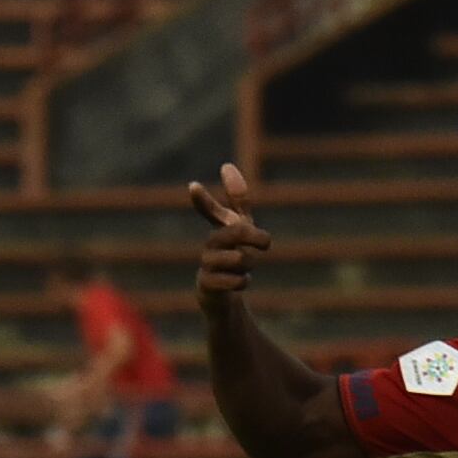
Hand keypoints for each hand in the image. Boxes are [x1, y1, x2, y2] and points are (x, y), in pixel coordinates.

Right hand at [186, 163, 271, 304]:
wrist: (221, 293)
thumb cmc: (232, 253)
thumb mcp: (241, 227)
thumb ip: (238, 199)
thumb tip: (225, 165)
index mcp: (220, 228)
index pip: (211, 211)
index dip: (203, 199)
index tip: (194, 185)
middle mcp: (209, 244)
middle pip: (237, 232)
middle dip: (255, 236)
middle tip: (264, 244)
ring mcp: (206, 264)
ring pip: (240, 258)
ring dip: (249, 265)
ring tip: (242, 269)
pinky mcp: (207, 285)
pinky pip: (236, 279)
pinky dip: (242, 281)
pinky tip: (237, 282)